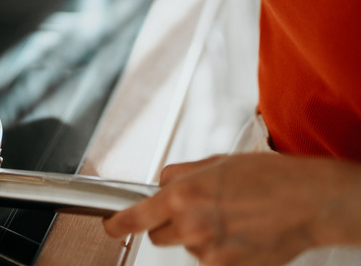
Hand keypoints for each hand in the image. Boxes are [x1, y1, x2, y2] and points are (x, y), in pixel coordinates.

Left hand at [103, 153, 360, 265]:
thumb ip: (179, 174)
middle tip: (197, 210)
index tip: (111, 227)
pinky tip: (239, 234)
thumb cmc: (267, 178)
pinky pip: (209, 260)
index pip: (134, 217)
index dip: (117, 224)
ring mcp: (209, 252)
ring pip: (186, 247)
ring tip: (229, 219)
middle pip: (158, 235)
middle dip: (169, 223)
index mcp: (182, 196)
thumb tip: (161, 182)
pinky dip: (219, 250)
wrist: (307, 202)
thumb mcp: (213, 162)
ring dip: (197, 236)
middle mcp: (191, 226)